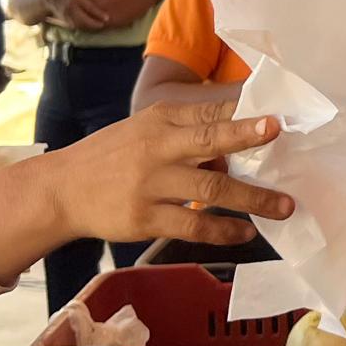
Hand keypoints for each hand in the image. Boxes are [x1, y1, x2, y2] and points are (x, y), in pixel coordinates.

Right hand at [0, 103, 293, 280]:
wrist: (62, 189)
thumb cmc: (113, 156)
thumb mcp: (145, 129)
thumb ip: (187, 131)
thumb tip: (237, 145)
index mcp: (161, 121)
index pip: (208, 112)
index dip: (242, 112)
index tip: (276, 112)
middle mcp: (157, 148)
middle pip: (209, 140)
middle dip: (245, 135)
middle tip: (277, 133)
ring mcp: (151, 184)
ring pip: (211, 188)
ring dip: (252, 198)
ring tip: (283, 206)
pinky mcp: (146, 218)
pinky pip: (194, 225)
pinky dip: (224, 230)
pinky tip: (245, 233)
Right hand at [52, 0, 112, 31]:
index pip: (90, 8)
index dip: (99, 14)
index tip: (107, 18)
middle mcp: (71, 7)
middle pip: (85, 19)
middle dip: (94, 24)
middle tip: (103, 25)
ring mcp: (67, 15)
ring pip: (80, 25)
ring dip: (89, 27)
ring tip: (98, 27)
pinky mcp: (64, 21)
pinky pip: (75, 26)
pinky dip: (83, 28)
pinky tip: (89, 28)